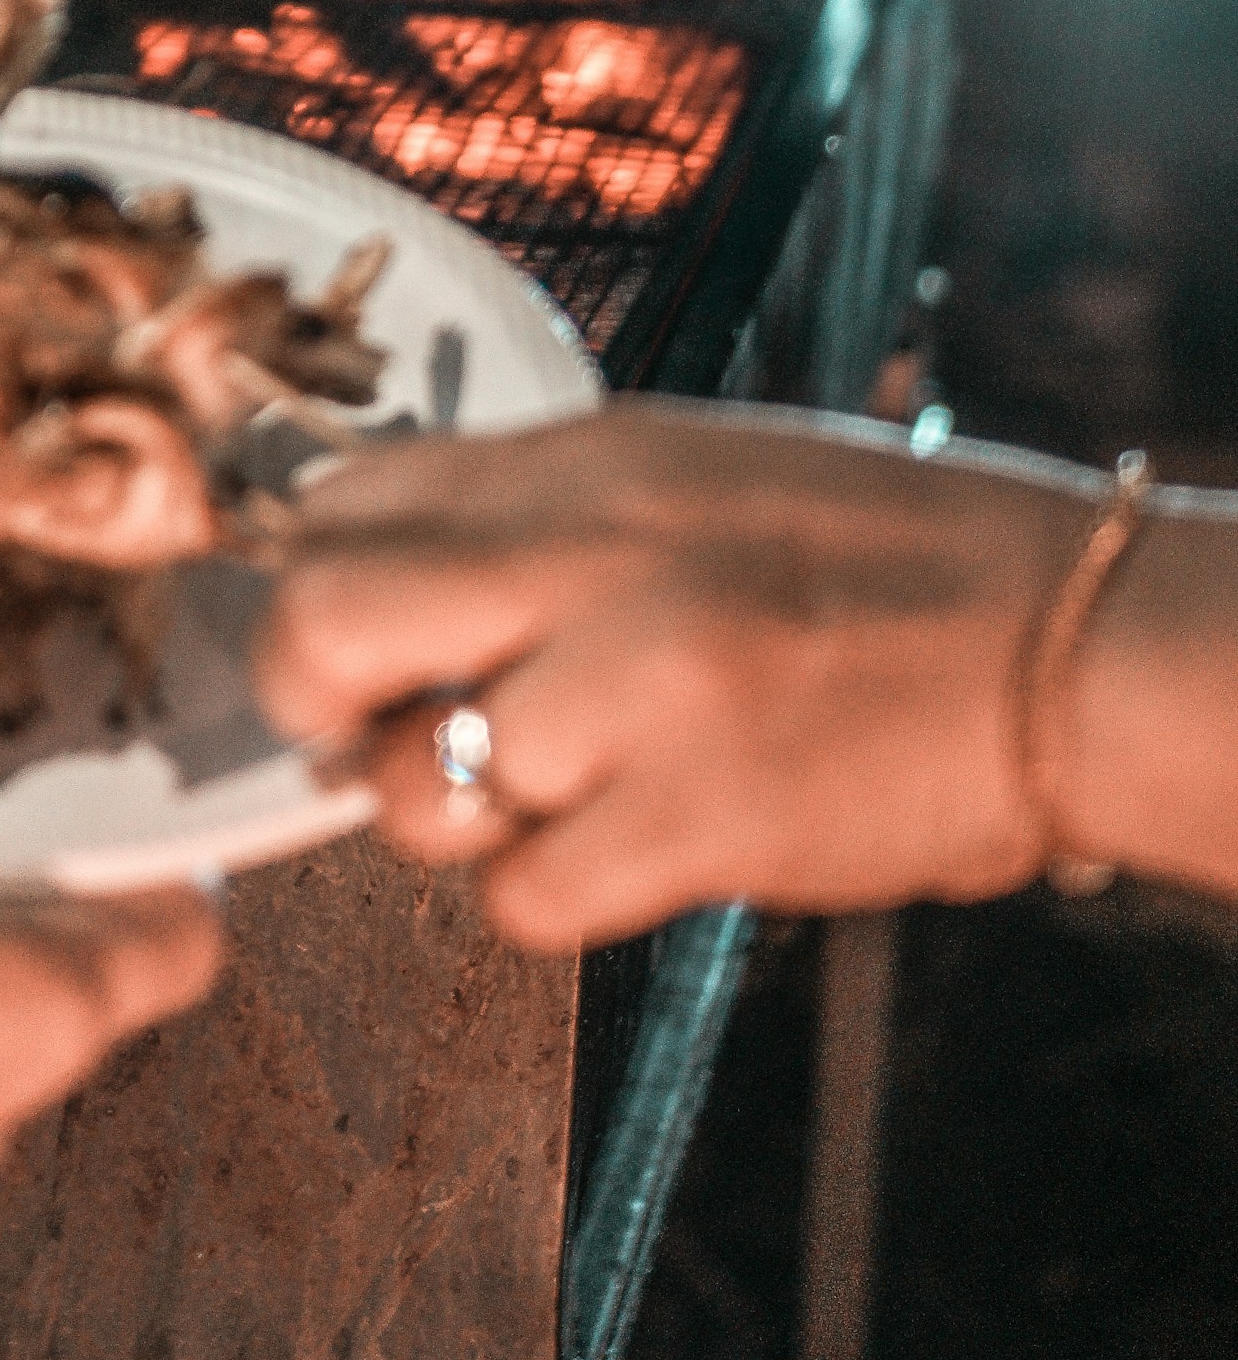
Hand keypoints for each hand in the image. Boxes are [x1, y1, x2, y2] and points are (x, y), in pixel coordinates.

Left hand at [255, 404, 1095, 948]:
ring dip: (453, 815)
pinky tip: (622, 847)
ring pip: (416, 790)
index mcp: (581, 459)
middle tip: (368, 725)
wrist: (1059, 642)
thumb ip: (526, 514)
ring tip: (549, 790)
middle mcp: (589, 557)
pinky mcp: (696, 823)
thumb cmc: (866, 557)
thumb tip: (359, 570)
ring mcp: (639, 690)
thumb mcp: (680, 472)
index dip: (300, 572)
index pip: (341, 497)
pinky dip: (546, 894)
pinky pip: (521, 900)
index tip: (334, 631)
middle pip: (318, 624)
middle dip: (311, 696)